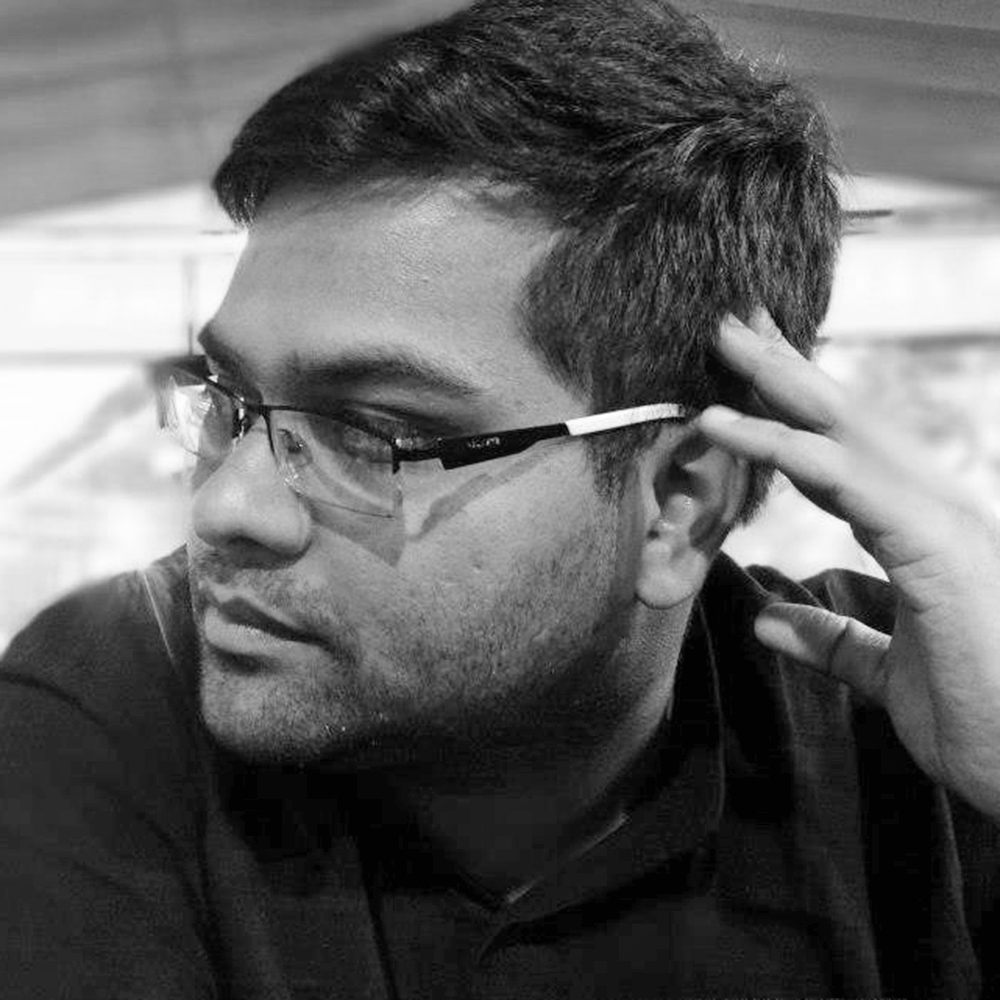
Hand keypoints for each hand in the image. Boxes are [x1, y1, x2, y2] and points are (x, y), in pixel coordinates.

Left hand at [696, 310, 999, 820]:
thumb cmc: (981, 720)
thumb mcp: (887, 674)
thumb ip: (832, 641)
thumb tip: (768, 620)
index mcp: (923, 532)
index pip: (846, 454)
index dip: (795, 410)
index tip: (749, 372)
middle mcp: (936, 510)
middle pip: (845, 422)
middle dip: (786, 368)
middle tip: (732, 321)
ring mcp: (943, 521)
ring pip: (844, 432)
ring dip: (778, 383)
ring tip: (723, 339)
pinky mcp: (937, 547)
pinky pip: (844, 481)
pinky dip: (781, 448)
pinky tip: (728, 424)